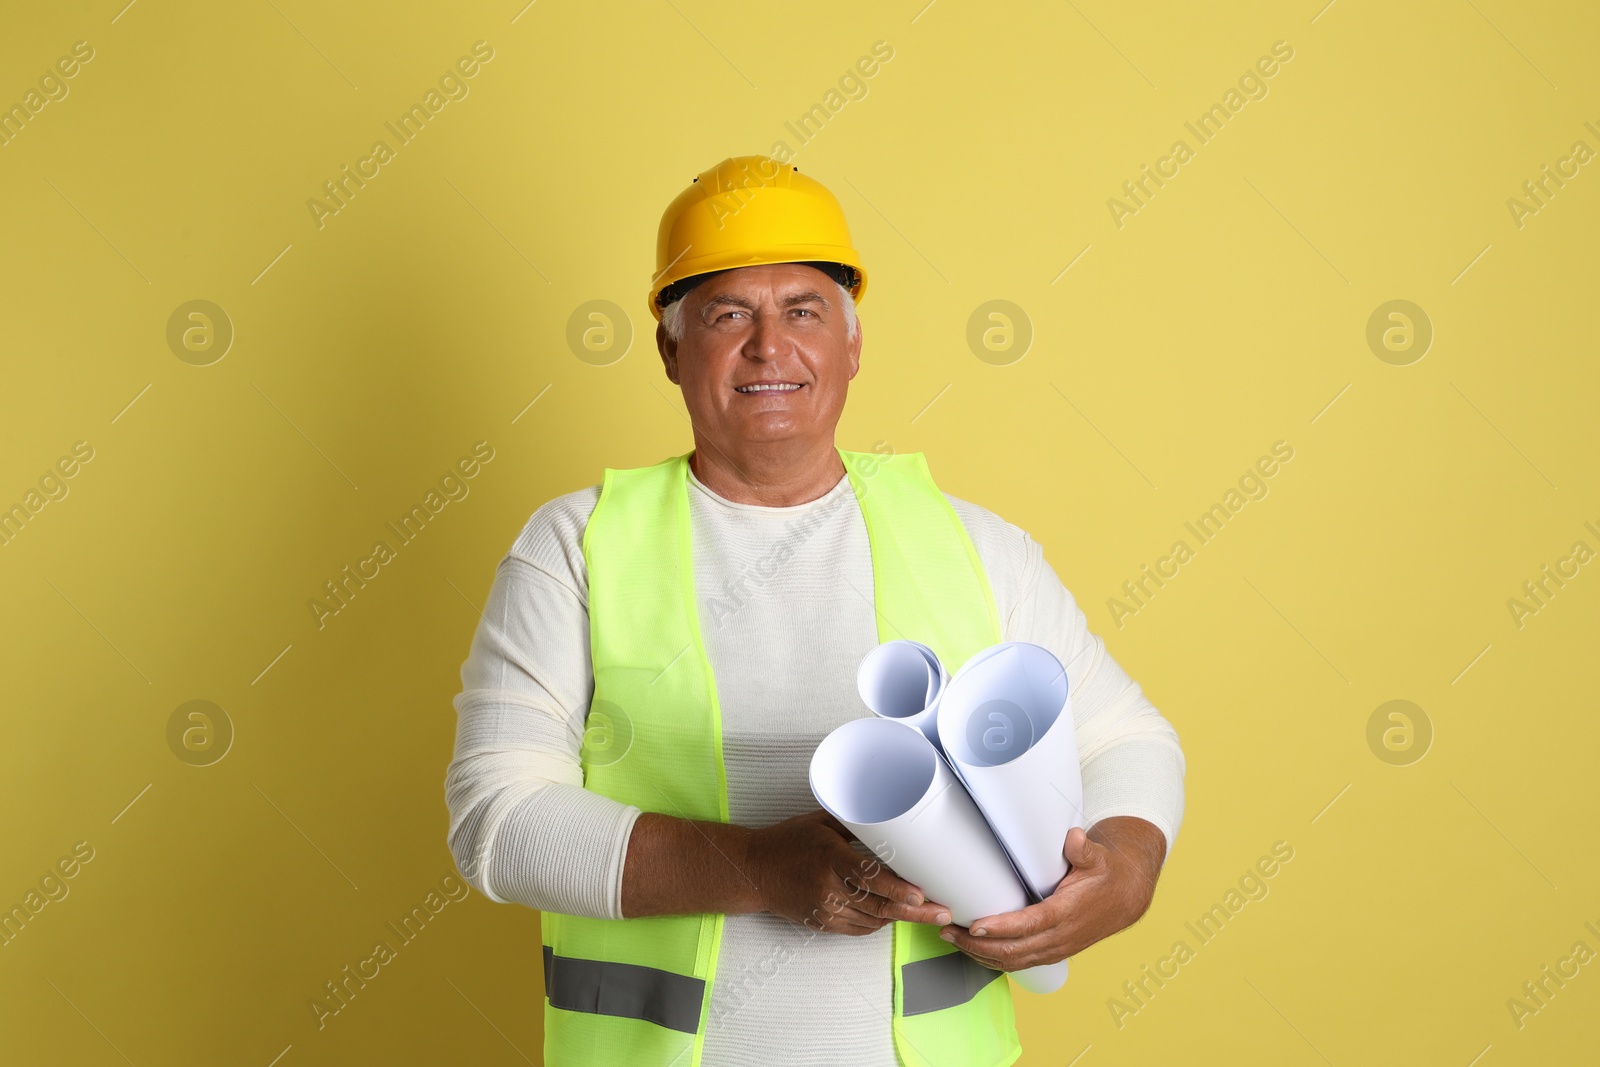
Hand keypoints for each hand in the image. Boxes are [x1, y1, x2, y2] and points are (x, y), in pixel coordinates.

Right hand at [746, 810, 953, 934]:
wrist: (753, 871)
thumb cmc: (787, 841)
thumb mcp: (819, 822)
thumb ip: (855, 824)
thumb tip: (890, 818)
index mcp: (829, 858)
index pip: (869, 878)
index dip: (898, 889)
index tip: (921, 895)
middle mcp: (828, 888)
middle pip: (879, 906)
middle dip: (914, 912)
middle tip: (942, 912)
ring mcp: (824, 910)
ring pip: (872, 920)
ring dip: (899, 917)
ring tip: (926, 913)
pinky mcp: (822, 924)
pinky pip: (858, 930)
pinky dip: (878, 923)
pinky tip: (892, 915)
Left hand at [939, 817, 1166, 970]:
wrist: (1125, 898)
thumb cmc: (1105, 874)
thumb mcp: (1097, 857)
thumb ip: (1083, 849)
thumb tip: (1073, 837)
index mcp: (1067, 913)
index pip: (1029, 925)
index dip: (1001, 928)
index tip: (975, 925)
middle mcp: (1060, 936)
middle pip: (1014, 951)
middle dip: (979, 945)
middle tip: (949, 931)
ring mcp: (1056, 948)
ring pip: (1014, 962)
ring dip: (981, 955)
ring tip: (954, 940)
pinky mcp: (1052, 952)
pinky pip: (1020, 963)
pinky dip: (995, 961)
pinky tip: (976, 951)